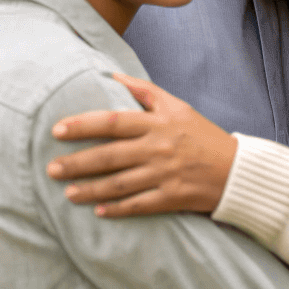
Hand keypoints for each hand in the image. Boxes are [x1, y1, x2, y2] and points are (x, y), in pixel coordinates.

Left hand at [47, 75, 236, 215]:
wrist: (236, 169)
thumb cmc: (203, 134)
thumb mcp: (178, 105)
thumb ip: (145, 91)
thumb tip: (111, 76)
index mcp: (158, 122)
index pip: (113, 121)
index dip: (83, 125)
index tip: (57, 130)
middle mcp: (159, 147)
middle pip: (110, 155)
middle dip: (77, 162)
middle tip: (51, 168)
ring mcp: (165, 174)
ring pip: (119, 183)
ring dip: (90, 189)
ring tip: (66, 193)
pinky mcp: (172, 197)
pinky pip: (138, 205)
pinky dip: (116, 209)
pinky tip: (97, 211)